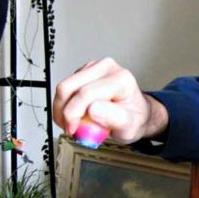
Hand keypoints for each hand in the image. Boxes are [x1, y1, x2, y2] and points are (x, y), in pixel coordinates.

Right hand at [52, 57, 167, 144]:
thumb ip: (114, 118)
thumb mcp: (129, 127)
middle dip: (63, 111)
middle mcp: (107, 68)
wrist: (137, 113)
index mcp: (120, 79)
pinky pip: (66, 88)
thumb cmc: (134, 119)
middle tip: (68, 128)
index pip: (86, 93)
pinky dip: (65, 104)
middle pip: (69, 86)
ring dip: (61, 109)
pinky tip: (74, 115)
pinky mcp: (84, 72)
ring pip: (64, 87)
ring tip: (70, 124)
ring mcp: (94, 68)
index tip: (72, 129)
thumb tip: (92, 110)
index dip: (73, 114)